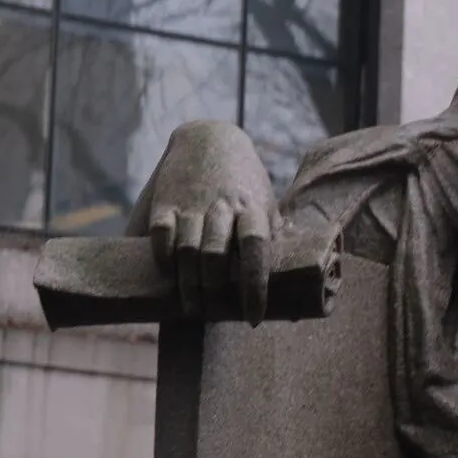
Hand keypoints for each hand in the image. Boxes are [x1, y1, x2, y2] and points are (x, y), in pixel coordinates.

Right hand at [132, 120, 279, 323]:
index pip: (256, 251)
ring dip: (187, 284)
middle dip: (212, 292)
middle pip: (215, 256)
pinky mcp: (165, 201)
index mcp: (254, 209)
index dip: (255, 286)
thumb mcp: (267, 204)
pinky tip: (167, 275)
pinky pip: (161, 234)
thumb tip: (297, 287)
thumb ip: (275, 240)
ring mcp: (192, 204)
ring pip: (187, 250)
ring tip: (190, 308)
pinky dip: (163, 257)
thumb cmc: (244, 183)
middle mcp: (223, 207)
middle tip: (211, 315)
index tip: (253, 317)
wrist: (208, 139)